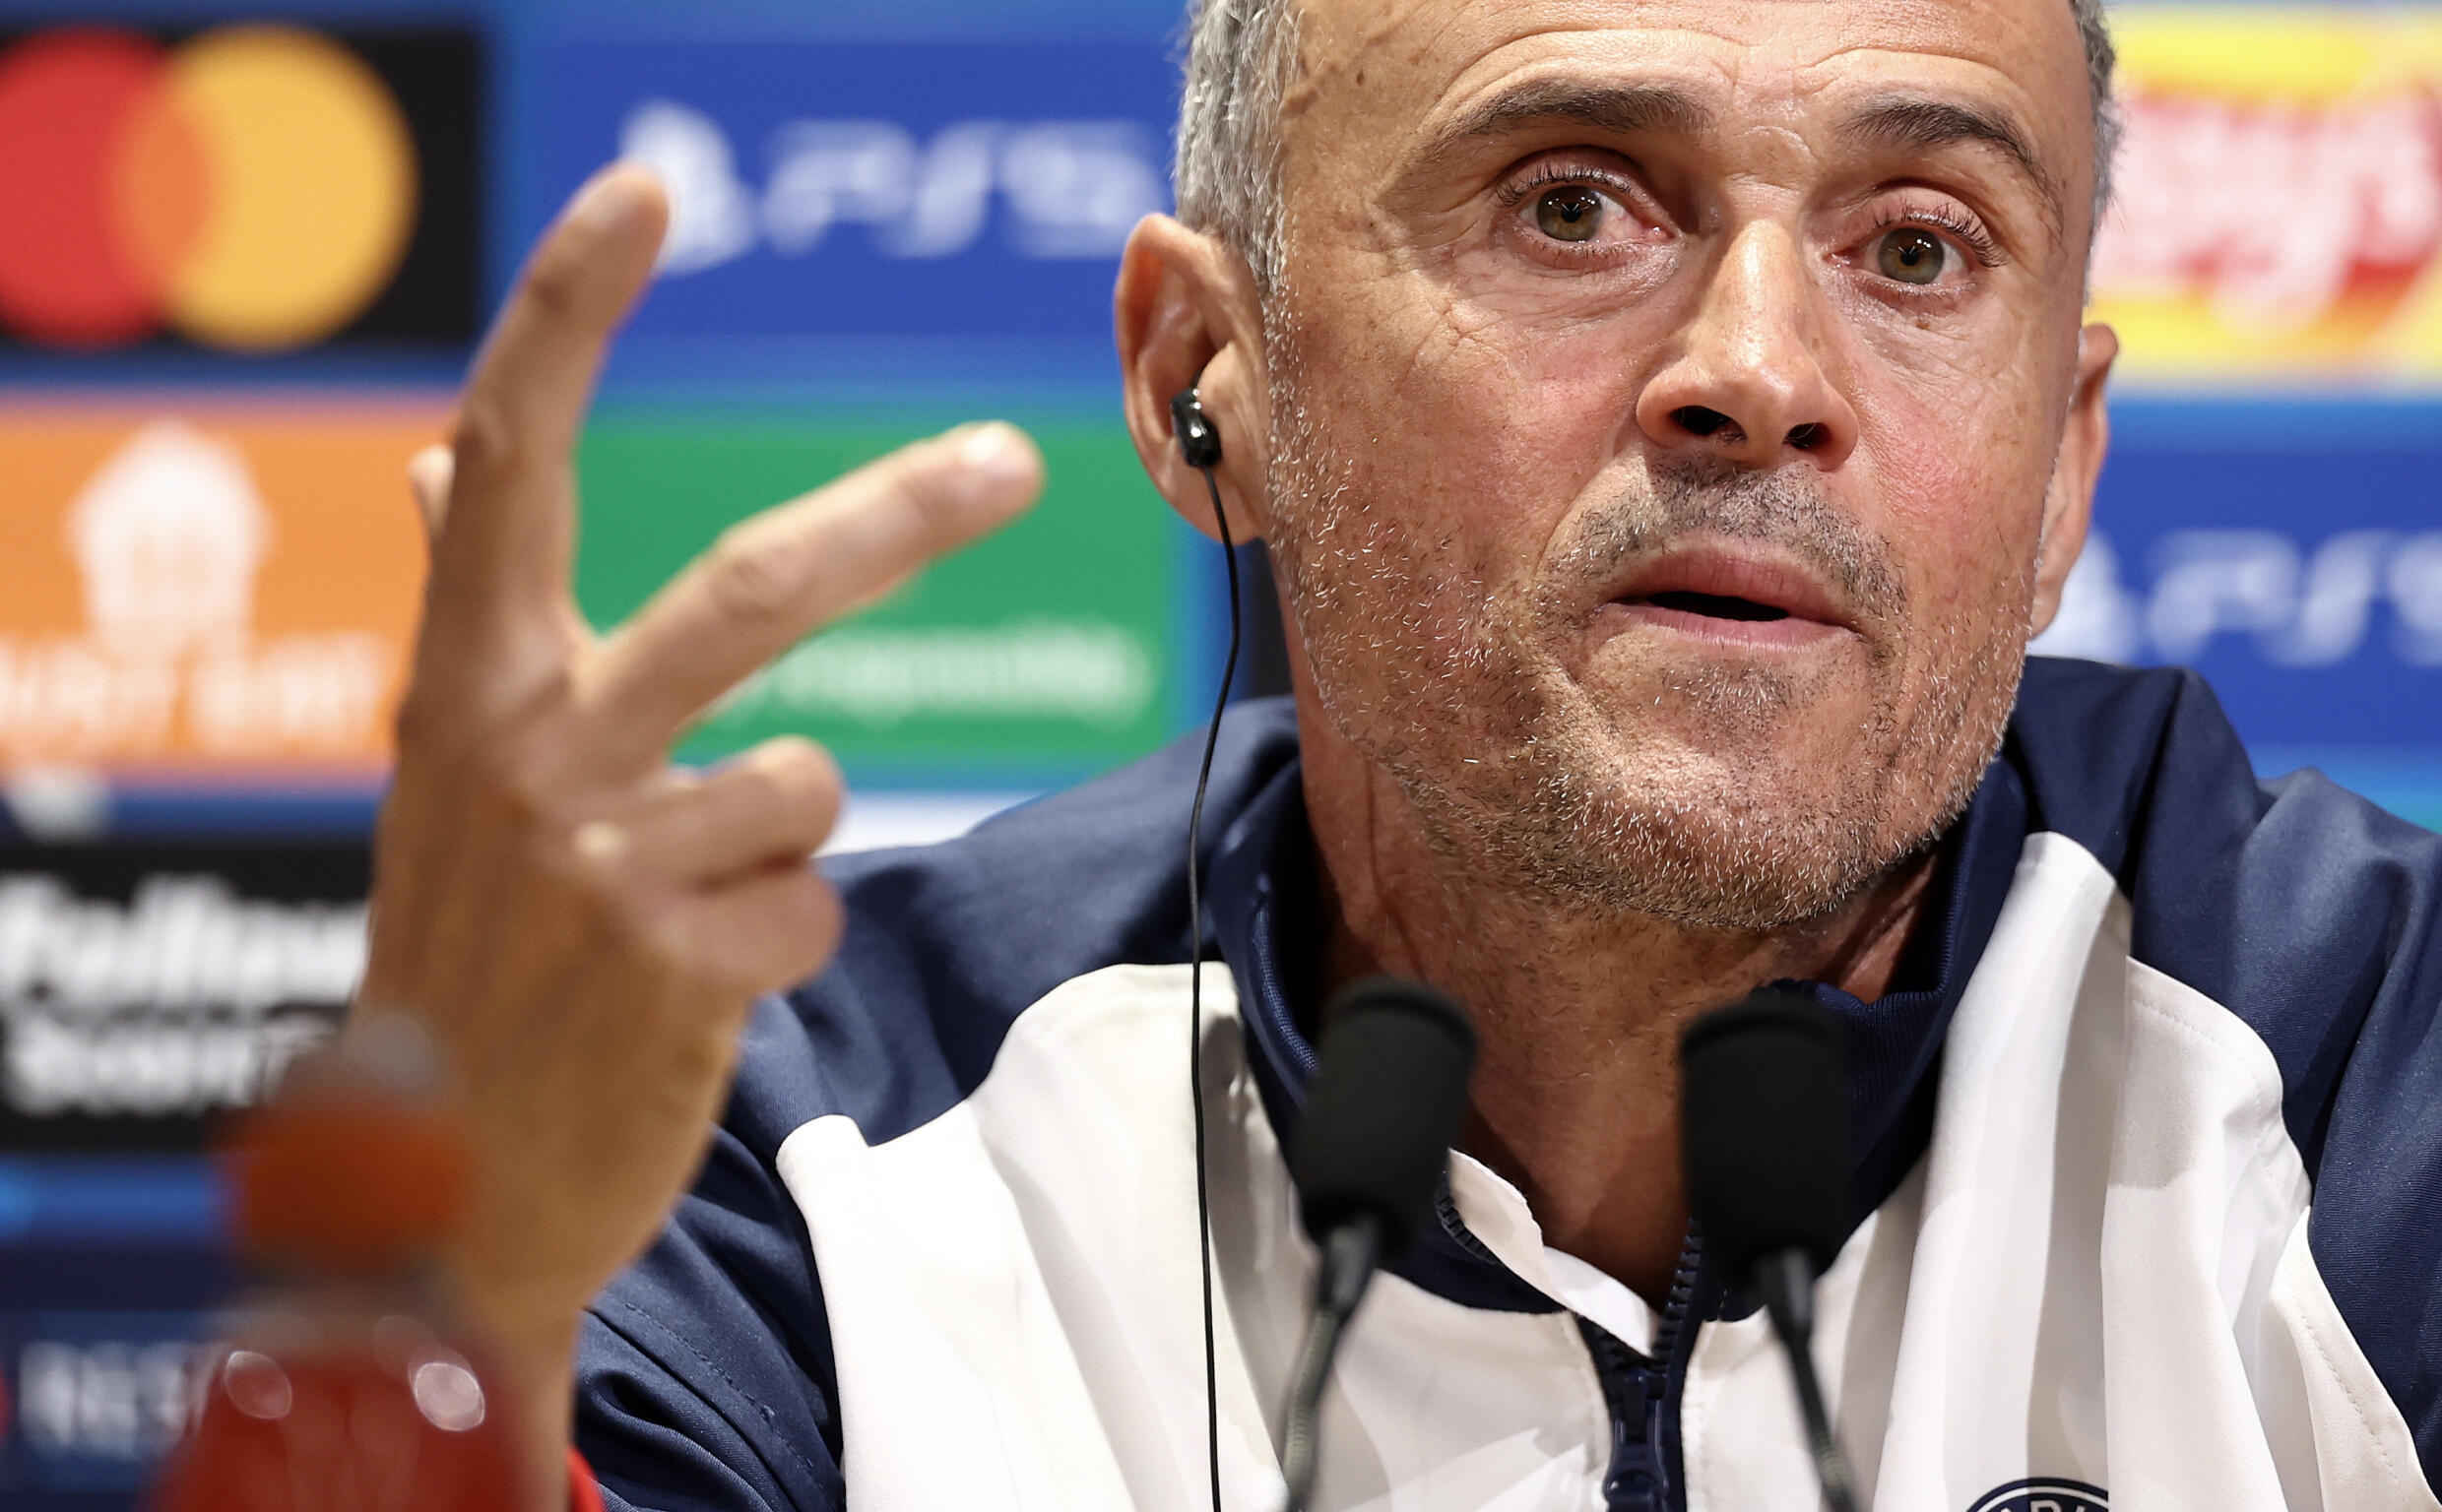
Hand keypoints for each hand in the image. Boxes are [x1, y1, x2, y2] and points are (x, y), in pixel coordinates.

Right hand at [357, 163, 1041, 1501]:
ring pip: (812, 776)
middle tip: (1011, 457)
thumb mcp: (438, 775)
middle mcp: (522, 752)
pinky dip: (784, 934)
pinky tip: (694, 984)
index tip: (647, 193)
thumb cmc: (462, 952)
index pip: (508, 457)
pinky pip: (816, 898)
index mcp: (462, 683)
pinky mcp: (679, 968)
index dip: (568, 313)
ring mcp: (600, 864)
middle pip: (750, 588)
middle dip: (897, 514)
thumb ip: (466, 619)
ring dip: (785, 837)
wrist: (440, 1190)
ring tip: (685, 906)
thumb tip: (442, 471)